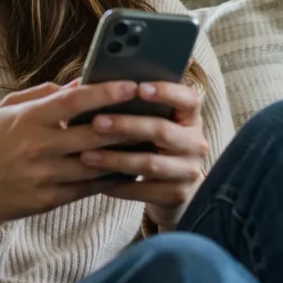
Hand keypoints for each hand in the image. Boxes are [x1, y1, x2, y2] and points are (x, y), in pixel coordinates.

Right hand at [0, 80, 144, 243]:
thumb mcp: (8, 110)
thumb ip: (44, 94)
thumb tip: (82, 82)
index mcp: (29, 120)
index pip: (73, 102)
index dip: (105, 93)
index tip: (131, 85)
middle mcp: (38, 148)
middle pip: (93, 135)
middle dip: (126, 124)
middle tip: (154, 113)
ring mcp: (45, 177)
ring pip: (97, 164)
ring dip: (126, 153)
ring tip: (151, 140)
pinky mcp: (49, 200)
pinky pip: (90, 188)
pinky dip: (112, 177)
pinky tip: (131, 167)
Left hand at [78, 82, 208, 228]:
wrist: (172, 187)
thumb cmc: (153, 143)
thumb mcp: (156, 122)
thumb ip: (139, 107)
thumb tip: (98, 87)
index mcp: (191, 118)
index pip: (188, 99)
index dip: (166, 92)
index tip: (138, 88)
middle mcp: (196, 143)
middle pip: (162, 131)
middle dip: (126, 126)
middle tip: (96, 122)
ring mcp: (189, 171)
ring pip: (149, 163)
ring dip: (115, 159)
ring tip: (86, 155)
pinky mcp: (178, 195)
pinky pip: (143, 190)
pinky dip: (118, 185)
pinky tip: (96, 180)